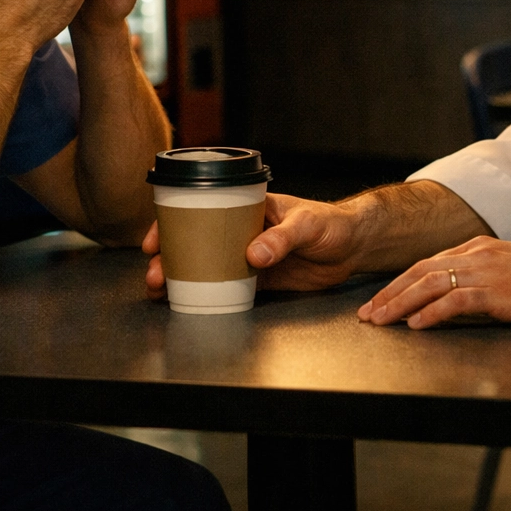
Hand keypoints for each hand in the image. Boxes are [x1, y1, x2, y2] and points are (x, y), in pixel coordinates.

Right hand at [142, 193, 363, 299]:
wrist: (356, 246)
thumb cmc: (333, 222)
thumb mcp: (307, 224)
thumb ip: (281, 238)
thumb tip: (252, 254)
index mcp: (248, 207)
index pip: (201, 209)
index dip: (172, 223)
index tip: (155, 240)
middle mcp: (242, 230)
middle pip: (196, 242)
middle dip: (168, 258)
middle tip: (154, 274)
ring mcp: (248, 256)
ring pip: (207, 266)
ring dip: (183, 278)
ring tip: (161, 292)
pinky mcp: (260, 280)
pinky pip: (228, 287)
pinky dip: (208, 295)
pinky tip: (190, 303)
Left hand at [358, 236, 510, 329]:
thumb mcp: (509, 275)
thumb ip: (479, 282)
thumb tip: (449, 303)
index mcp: (479, 249)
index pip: (428, 264)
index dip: (400, 283)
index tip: (380, 300)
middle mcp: (478, 255)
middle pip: (421, 270)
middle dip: (390, 292)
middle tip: (367, 313)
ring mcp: (489, 271)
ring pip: (432, 283)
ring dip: (401, 303)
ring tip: (381, 320)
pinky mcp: (500, 291)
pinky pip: (457, 300)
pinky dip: (432, 312)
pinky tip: (416, 325)